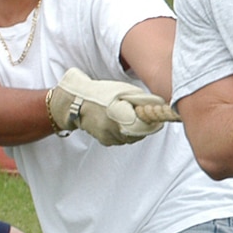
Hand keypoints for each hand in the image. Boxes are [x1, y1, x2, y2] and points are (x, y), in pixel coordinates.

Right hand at [47, 68, 165, 146]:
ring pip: (131, 138)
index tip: (156, 118)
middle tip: (139, 115)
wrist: (74, 103)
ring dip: (133, 130)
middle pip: (140, 134)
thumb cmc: (100, 94)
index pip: (145, 127)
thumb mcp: (123, 90)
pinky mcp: (105, 141)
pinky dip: (123, 133)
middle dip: (143, 126)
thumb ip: (141, 99)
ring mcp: (108, 137)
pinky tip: (117, 122)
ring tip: (125, 116)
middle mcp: (113, 128)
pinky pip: (121, 140)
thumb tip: (158, 105)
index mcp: (119, 114)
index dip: (152, 123)